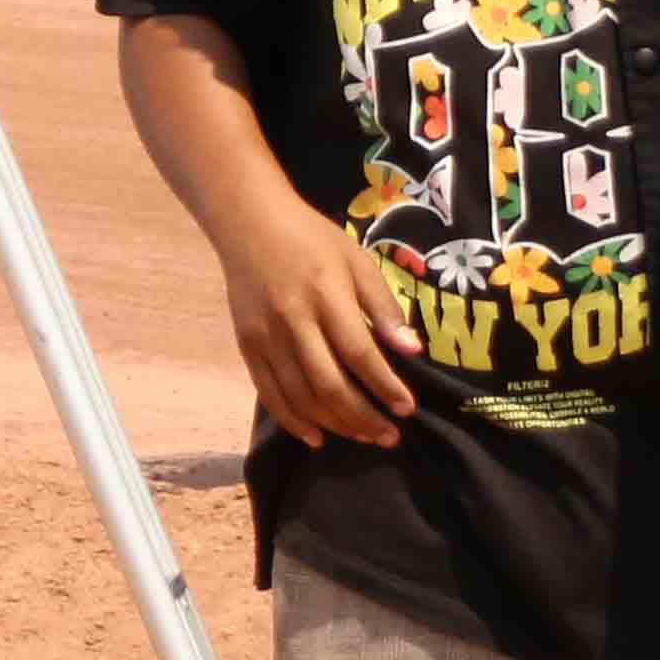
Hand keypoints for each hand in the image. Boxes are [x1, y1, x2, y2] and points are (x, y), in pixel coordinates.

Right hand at [214, 214, 418, 447]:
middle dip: (363, 417)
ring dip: (334, 424)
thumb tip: (412, 350)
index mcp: (326, 296)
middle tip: (390, 436)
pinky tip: (317, 436)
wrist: (249, 223)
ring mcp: (265, 337)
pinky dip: (293, 420)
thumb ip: (383, 306)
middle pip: (329, 384)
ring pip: (300, 396)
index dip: (385, 386)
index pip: (359, 354)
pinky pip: (269, 394)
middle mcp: (293, 321)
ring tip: (363, 436)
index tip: (408, 408)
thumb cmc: (312, 239)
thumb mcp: (357, 261)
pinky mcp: (247, 346)